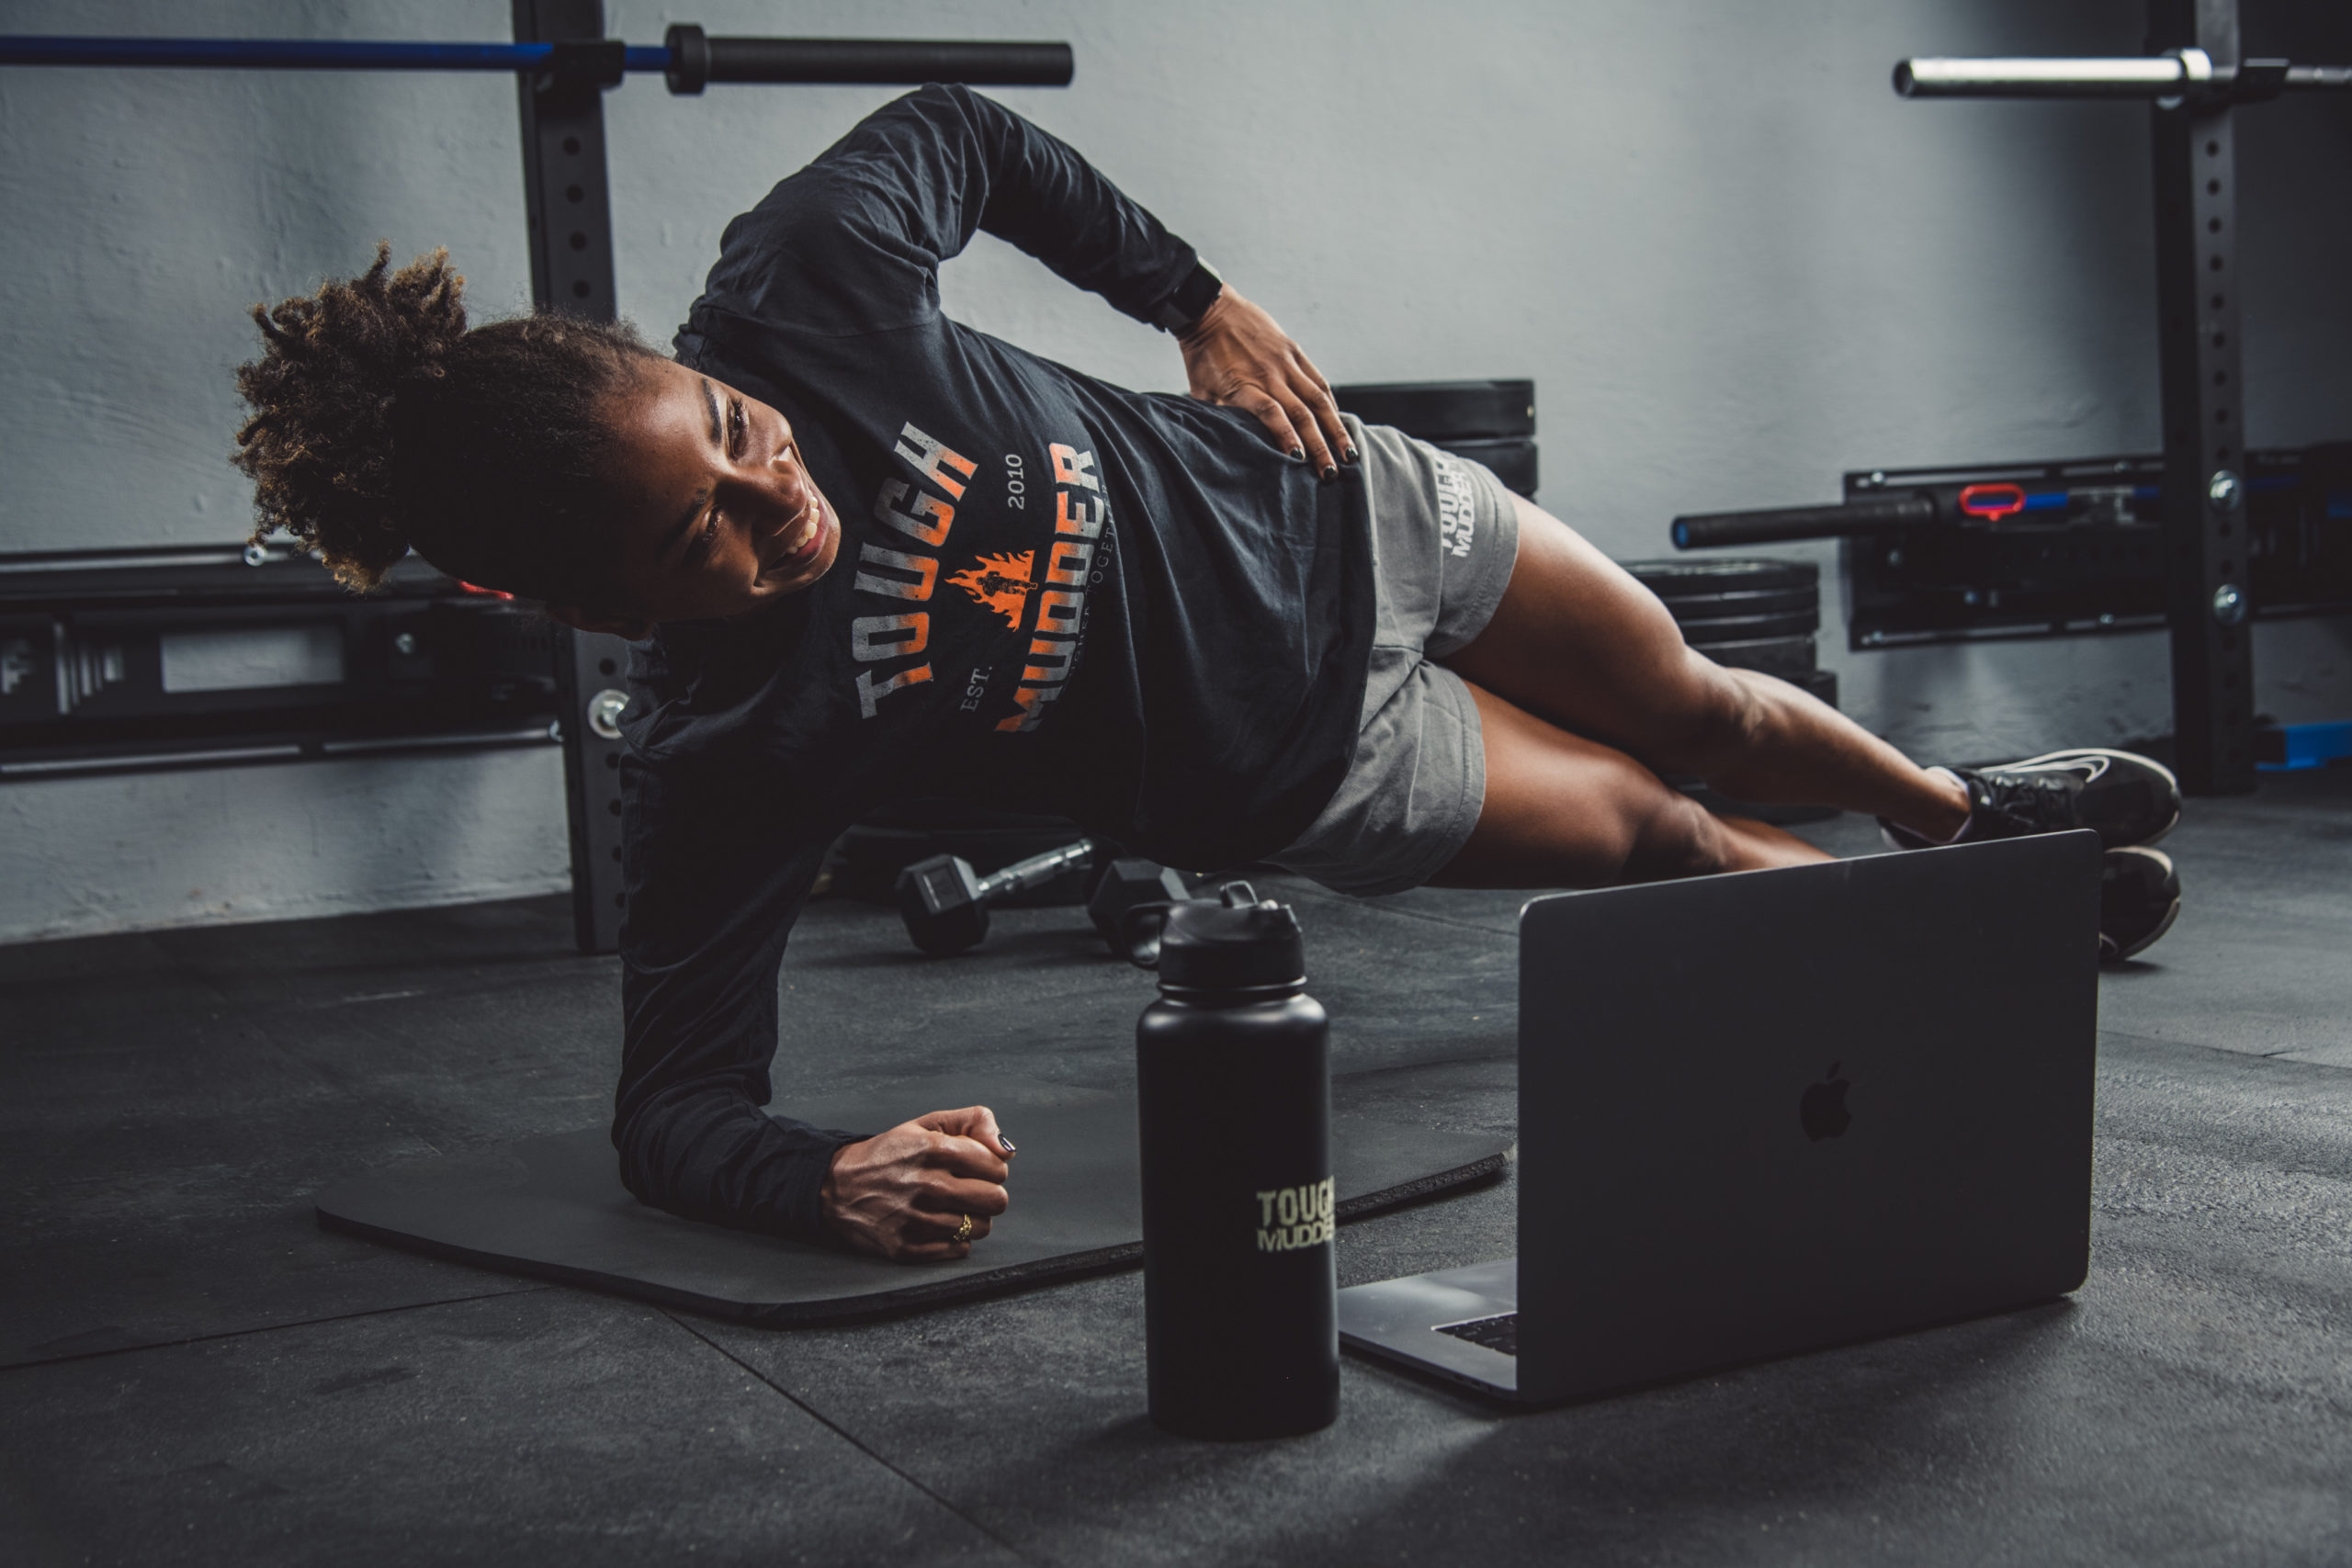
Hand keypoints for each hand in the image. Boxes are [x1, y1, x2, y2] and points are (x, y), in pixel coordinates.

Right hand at [821, 1106, 1013, 1260]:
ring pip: (981, 1228)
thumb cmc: (890, 1153)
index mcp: (934, 1150)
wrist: (837, 1186)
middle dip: (989, 1193)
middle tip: (970, 1189)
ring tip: (953, 1206)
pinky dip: (955, 1239)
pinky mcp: (907, 1247)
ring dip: (972, 1217)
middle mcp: (926, 1185)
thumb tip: (1007, 1150)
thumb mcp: (928, 1124)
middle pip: (996, 1200)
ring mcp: (916, 1220)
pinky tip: (938, 1223)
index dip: (992, 1167)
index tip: (976, 1168)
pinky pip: (959, 1249)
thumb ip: (975, 1122)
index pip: (998, 1168)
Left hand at [1179, 288, 1353, 478]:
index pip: (1272, 415)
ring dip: (1335, 428)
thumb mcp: (1202, 392)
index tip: (1299, 460)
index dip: (1287, 437)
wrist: (1210, 310)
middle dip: (1320, 446)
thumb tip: (1237, 443)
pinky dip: (1331, 403)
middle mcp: (1269, 376)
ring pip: (1317, 399)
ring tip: (1349, 453)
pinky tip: (1339, 421)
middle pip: (1301, 414)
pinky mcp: (1293, 351)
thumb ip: (1221, 416)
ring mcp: (1285, 362)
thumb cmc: (1202, 357)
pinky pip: (1318, 380)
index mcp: (1244, 387)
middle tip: (1331, 473)